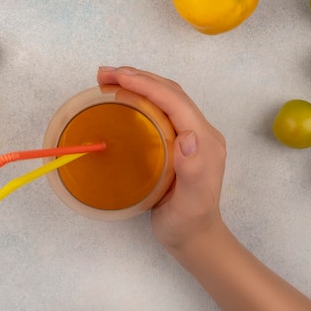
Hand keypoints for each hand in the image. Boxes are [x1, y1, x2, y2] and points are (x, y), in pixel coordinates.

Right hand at [97, 66, 226, 249]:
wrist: (194, 237)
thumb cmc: (188, 223)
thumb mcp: (191, 203)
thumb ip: (193, 171)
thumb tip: (189, 137)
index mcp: (205, 141)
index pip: (176, 101)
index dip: (147, 84)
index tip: (119, 76)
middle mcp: (200, 132)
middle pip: (170, 93)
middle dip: (139, 77)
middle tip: (105, 73)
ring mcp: (189, 135)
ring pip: (164, 98)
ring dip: (138, 83)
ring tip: (108, 79)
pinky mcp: (178, 141)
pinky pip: (159, 110)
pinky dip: (139, 97)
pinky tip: (122, 98)